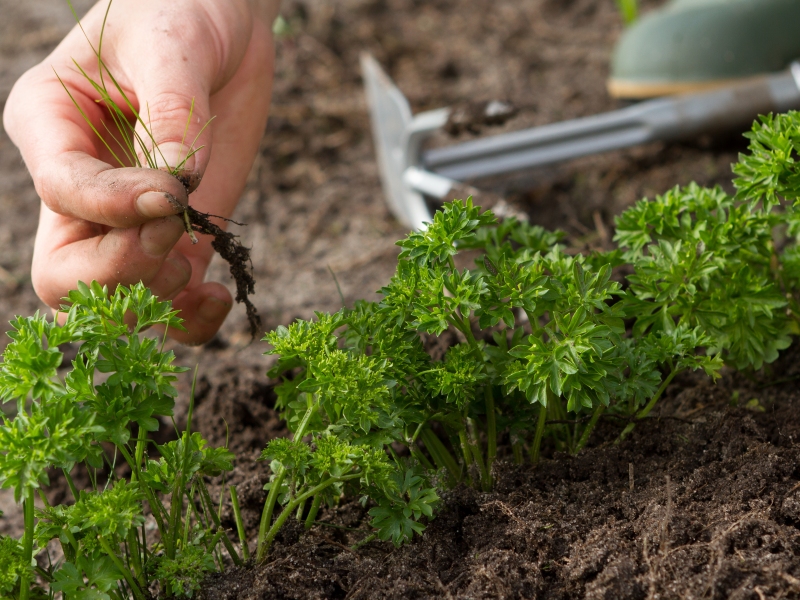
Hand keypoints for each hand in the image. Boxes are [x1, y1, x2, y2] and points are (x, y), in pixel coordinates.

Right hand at [3, 0, 277, 343]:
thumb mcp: (170, 45)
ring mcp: (127, 223)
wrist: (222, 27)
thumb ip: (171, 112)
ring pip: (113, 304)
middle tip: (173, 232)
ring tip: (196, 251)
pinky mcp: (175, 238)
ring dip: (158, 298)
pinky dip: (190, 321)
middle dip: (122, 272)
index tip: (173, 191)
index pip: (64, 196)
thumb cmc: (179, 14)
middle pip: (65, 277)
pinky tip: (220, 296)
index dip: (115, 208)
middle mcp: (81, 189)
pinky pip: (168, 306)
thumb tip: (179, 181)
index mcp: (50, 131)